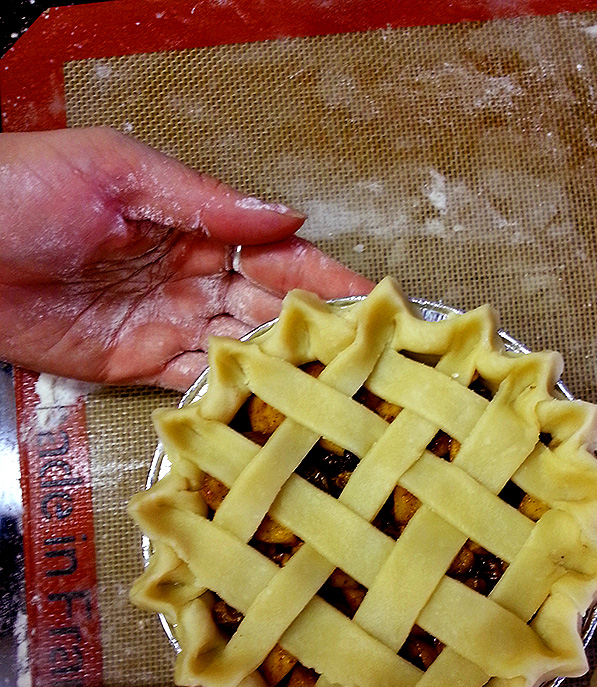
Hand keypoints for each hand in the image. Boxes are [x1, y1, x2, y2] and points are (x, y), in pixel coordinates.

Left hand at [0, 127, 371, 389]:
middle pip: (271, 308)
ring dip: (287, 369)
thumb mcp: (120, 173)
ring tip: (337, 393)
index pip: (277, 255)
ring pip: (244, 350)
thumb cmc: (25, 190)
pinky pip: (197, 383)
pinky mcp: (138, 365)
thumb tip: (289, 216)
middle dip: (318, 331)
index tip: (370, 301)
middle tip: (368, 361)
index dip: (324, 277)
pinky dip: (234, 395)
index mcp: (194, 224)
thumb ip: (207, 201)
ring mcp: (168, 324)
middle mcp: (191, 276)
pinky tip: (273, 410)